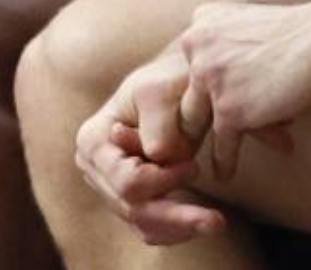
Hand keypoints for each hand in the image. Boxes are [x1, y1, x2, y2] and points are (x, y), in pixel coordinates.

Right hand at [74, 48, 226, 245]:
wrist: (180, 83)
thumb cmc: (170, 80)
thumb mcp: (162, 91)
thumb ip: (157, 122)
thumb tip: (156, 155)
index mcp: (92, 140)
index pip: (126, 181)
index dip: (162, 180)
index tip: (195, 165)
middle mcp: (94, 168)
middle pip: (132, 208)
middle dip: (176, 214)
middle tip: (218, 219)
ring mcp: (109, 185)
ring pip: (142, 223)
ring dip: (180, 227)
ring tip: (217, 222)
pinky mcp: (129, 198)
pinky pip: (149, 228)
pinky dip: (175, 229)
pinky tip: (202, 222)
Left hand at [179, 0, 310, 177]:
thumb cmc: (296, 32)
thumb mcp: (246, 22)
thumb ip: (224, 41)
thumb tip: (213, 69)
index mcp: (201, 22)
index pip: (190, 64)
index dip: (199, 89)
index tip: (197, 108)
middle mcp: (196, 46)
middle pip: (187, 93)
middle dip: (190, 118)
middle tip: (186, 141)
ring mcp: (209, 78)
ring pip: (197, 120)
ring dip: (202, 143)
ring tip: (199, 162)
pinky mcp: (229, 108)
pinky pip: (221, 143)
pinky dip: (223, 161)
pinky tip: (224, 174)